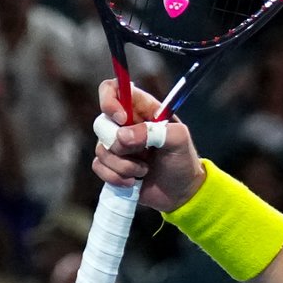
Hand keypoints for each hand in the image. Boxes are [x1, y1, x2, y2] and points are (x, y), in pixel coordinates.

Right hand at [91, 75, 201, 208]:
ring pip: (101, 149)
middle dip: (119, 144)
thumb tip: (123, 137)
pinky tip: (133, 182)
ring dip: (123, 165)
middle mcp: (124, 124)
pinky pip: (98, 167)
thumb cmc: (183, 160)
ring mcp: (116, 146)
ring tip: (144, 171)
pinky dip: (115, 177)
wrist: (181, 192)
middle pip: (101, 123)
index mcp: (140, 109)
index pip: (113, 89)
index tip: (122, 119)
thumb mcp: (179, 140)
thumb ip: (154, 132)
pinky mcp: (111, 166)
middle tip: (141, 153)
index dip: (110, 100)